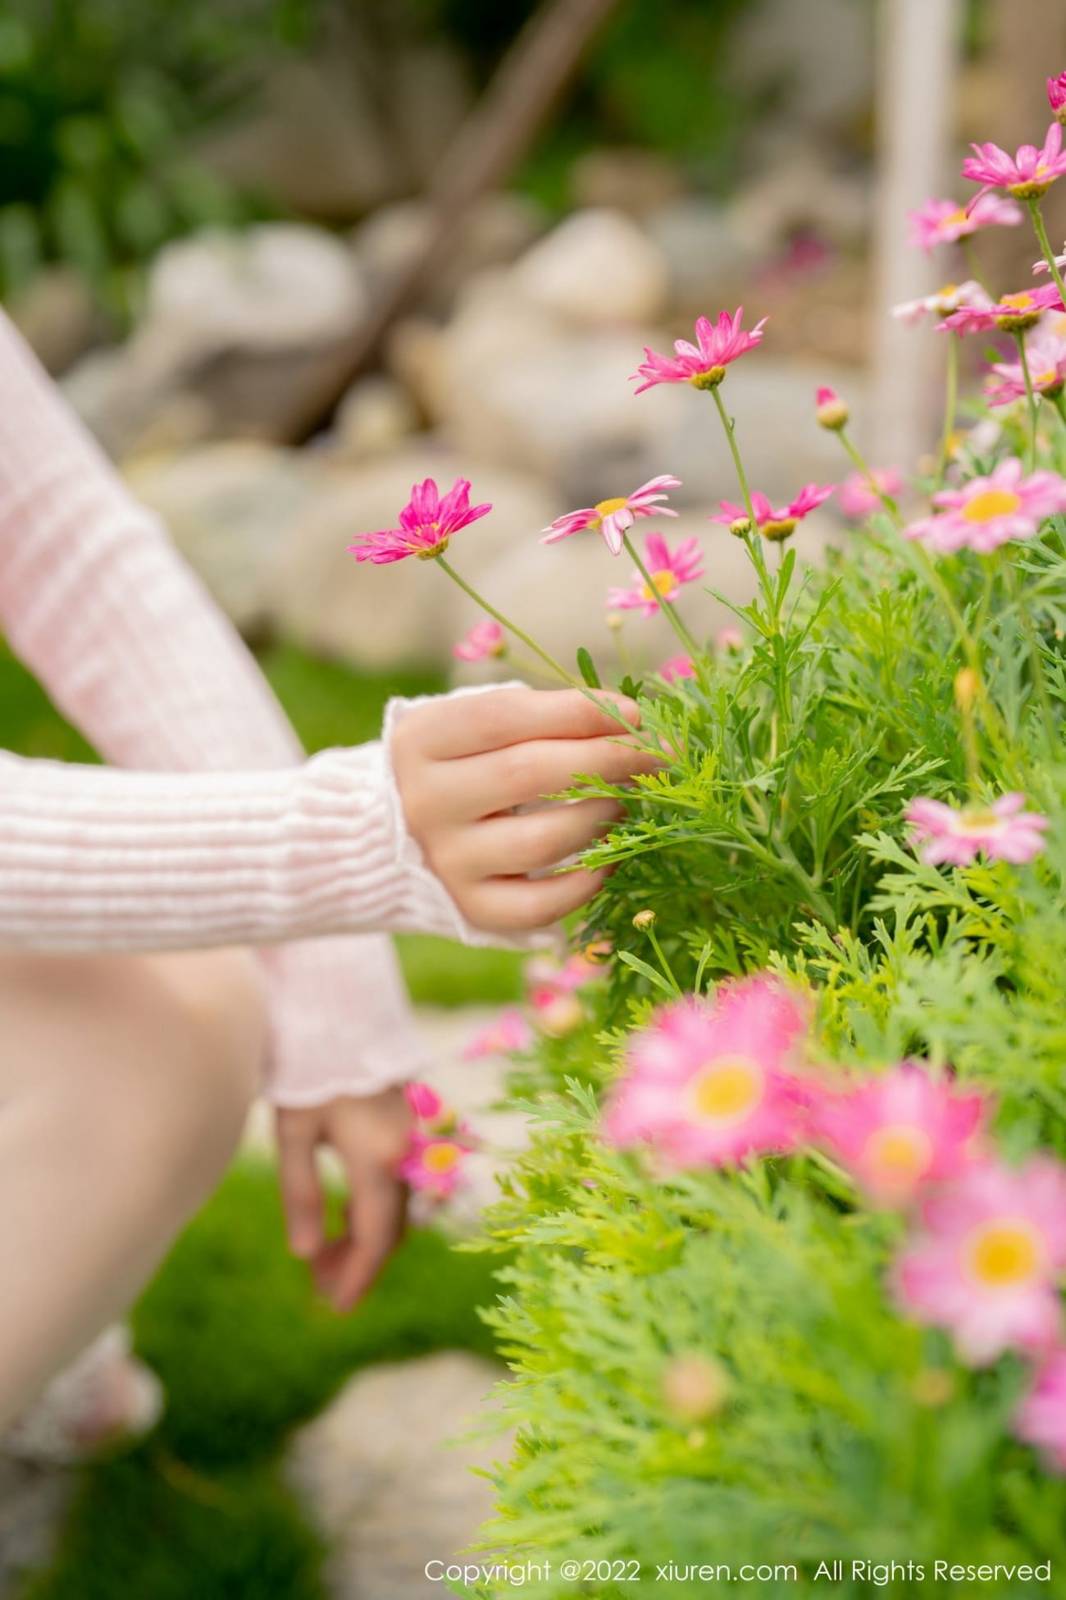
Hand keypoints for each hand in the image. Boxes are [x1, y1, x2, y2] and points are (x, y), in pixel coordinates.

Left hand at [275, 1087, 411, 1309]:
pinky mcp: (403, 1126)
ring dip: (363, 1239)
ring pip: (394, 1208)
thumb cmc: (309, 1069)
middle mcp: (405, 1152)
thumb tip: (305, 1255)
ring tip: (324, 1262)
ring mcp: (410, 1138)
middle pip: (389, 1227)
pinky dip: (370, 1210)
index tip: (335, 1310)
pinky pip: (394, 1184)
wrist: (340, 1012)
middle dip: (357, 1264)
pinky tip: (341, 1223)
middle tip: (321, 1292)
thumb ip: (301, 1194)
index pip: (373, 1236)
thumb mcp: (294, 1132)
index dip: (356, 1277)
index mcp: (378, 1157)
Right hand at [391, 686, 658, 933]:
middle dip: (606, 760)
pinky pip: (542, 904)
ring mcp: (447, 861)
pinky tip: (609, 857)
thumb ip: (545, 716)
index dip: (577, 711)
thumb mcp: (483, 725)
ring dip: (602, 817)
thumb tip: (632, 721)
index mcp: (423, 740)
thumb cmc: (468, 762)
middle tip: (657, 755)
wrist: (407, 833)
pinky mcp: (472, 909)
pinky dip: (587, 881)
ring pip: (543, 842)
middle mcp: (426, 802)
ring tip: (626, 801)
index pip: (505, 717)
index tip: (633, 712)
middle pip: (527, 774)